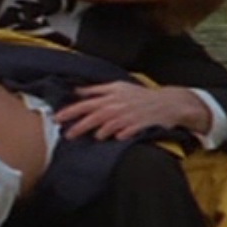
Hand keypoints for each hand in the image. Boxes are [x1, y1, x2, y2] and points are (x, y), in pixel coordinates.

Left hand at [53, 82, 210, 140]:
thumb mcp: (118, 87)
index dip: (71, 111)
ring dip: (99, 131)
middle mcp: (118, 104)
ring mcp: (129, 115)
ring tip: (92, 138)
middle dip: (79, 125)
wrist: (168, 102)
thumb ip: (96, 90)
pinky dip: (119, 134)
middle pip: (95, 115)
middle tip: (67, 134)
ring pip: (110, 123)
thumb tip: (77, 91)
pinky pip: (127, 130)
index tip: (57, 118)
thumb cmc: (140, 96)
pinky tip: (113, 138)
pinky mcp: (140, 124)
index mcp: (111, 94)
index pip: (86, 103)